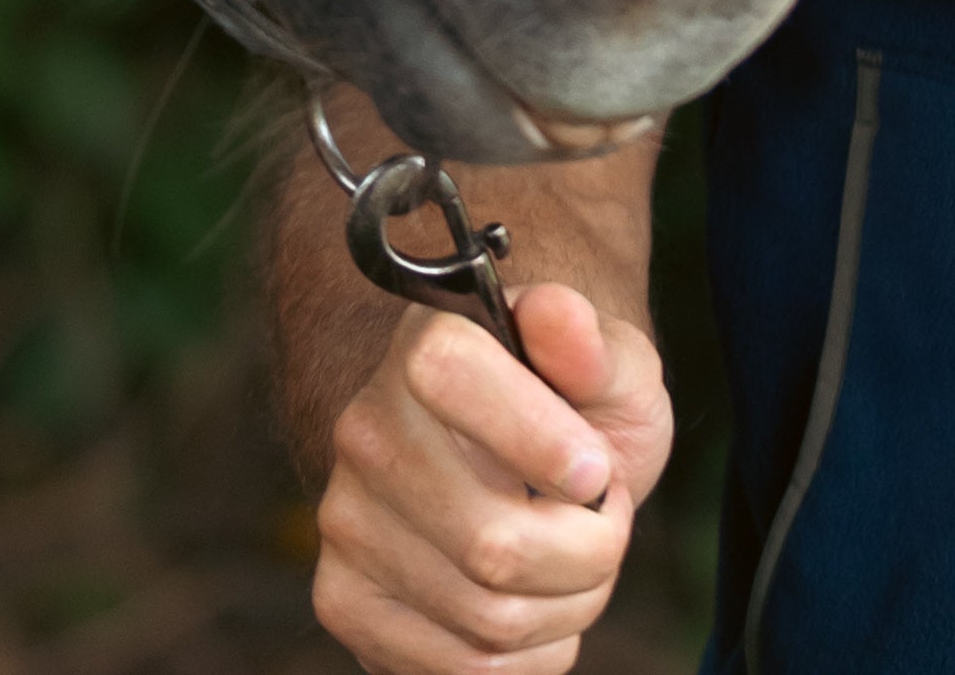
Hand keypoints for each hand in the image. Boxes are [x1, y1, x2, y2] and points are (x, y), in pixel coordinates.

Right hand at [311, 281, 672, 674]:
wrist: (517, 469)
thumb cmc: (572, 411)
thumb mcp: (610, 366)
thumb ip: (592, 343)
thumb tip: (556, 315)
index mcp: (424, 346)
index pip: (451, 376)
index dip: (543, 440)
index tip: (595, 470)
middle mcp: (366, 431)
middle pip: (493, 544)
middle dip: (589, 552)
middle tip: (604, 523)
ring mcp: (347, 523)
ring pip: (489, 617)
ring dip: (570, 606)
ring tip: (578, 562)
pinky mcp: (344, 602)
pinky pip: (465, 668)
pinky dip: (533, 656)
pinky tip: (540, 606)